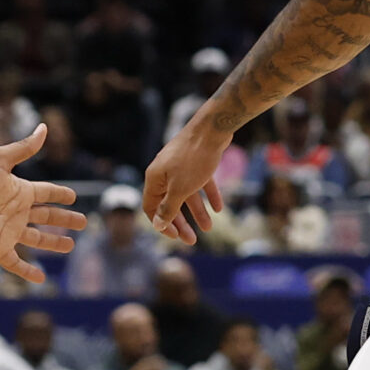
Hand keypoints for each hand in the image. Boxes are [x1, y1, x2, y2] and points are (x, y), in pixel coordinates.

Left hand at [0, 125, 85, 285]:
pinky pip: (15, 263)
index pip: (46, 193)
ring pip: (37, 240)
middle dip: (64, 220)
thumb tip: (44, 128)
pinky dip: (28, 272)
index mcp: (19, 192)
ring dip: (53, 243)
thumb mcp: (0, 159)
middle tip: (83, 223)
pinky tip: (41, 279)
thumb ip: (23, 148)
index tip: (73, 197)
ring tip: (70, 246)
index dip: (60, 194)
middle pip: (47, 217)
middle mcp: (16, 212)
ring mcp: (8, 231)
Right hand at [141, 118, 226, 244]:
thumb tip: (157, 225)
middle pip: (170, 204)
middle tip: (192, 240)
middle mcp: (164, 173)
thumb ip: (168, 208)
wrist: (212, 129)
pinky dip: (208, 195)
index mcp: (154, 179)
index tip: (175, 237)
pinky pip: (200, 183)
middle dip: (181, 223)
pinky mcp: (196, 162)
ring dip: (197, 212)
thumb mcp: (180, 189)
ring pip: (187, 195)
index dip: (161, 224)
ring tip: (209, 227)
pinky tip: (219, 208)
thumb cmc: (193, 159)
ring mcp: (180, 167)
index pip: (151, 207)